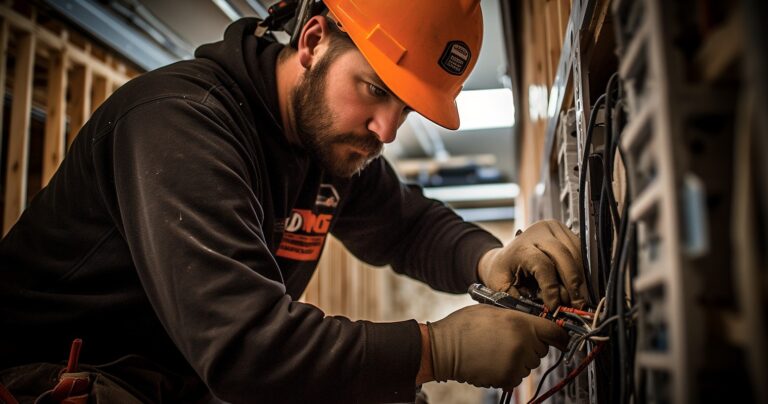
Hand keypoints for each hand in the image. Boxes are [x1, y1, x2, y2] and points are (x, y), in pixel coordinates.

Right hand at [428, 304, 568, 389]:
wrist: (444, 348)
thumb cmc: (465, 326)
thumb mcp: (494, 310)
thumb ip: (519, 316)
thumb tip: (538, 322)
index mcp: (520, 323)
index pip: (556, 332)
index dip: (559, 334)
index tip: (560, 337)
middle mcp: (522, 345)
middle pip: (543, 347)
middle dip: (532, 343)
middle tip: (510, 337)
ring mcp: (516, 364)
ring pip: (531, 362)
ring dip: (521, 357)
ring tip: (497, 348)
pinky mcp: (507, 379)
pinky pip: (518, 375)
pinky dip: (510, 369)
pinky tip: (493, 359)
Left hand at [478, 219, 587, 309]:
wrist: (504, 256)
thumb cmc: (503, 273)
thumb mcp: (502, 287)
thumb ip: (522, 298)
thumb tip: (548, 309)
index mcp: (520, 247)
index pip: (543, 266)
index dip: (552, 288)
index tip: (555, 306)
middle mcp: (537, 232)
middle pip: (564, 256)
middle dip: (572, 284)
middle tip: (577, 305)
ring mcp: (552, 228)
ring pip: (575, 253)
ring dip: (580, 277)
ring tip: (579, 298)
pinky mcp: (563, 230)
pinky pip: (579, 250)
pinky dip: (581, 268)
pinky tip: (578, 285)